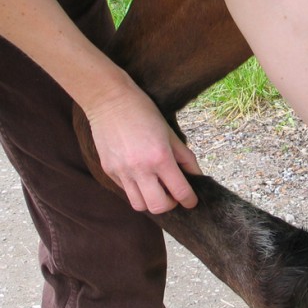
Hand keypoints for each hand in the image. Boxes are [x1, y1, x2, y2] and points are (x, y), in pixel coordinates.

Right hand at [87, 85, 201, 213]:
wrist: (109, 100)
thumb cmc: (144, 113)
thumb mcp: (171, 134)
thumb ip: (186, 158)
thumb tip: (197, 177)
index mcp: (160, 158)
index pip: (180, 192)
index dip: (190, 200)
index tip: (191, 200)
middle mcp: (140, 169)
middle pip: (158, 207)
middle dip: (170, 204)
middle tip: (173, 194)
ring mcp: (122, 172)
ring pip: (139, 205)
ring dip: (151, 201)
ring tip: (156, 188)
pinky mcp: (108, 171)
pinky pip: (126, 191)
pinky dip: (137, 190)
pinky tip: (141, 176)